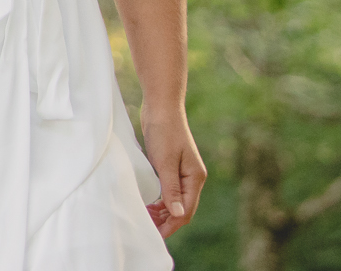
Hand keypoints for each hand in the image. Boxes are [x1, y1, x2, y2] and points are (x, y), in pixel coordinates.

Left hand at [140, 108, 205, 237]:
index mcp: (195, 178)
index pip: (186, 210)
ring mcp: (182, 172)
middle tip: (147, 229)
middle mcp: (192, 177)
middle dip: (166, 221)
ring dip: (162, 211)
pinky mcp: (171, 166)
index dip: (172, 224)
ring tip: (145, 218)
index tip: (156, 234)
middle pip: (181, 208)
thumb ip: (171, 188)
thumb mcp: (165, 162)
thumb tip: (178, 214)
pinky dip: (159, 199)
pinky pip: (168, 190)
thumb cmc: (164, 131)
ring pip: (174, 200)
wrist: (161, 106)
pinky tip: (148, 203)